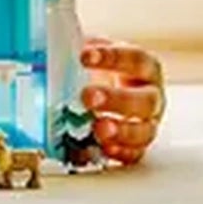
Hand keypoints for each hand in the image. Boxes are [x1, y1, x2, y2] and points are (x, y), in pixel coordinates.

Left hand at [81, 39, 164, 165]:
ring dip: (120, 131)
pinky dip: (118, 153)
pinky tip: (102, 147)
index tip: (84, 56)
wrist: (105, 92)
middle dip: (116, 99)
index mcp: (146, 69)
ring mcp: (147, 124)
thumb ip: (79, 50)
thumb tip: (50, 49)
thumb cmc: (103, 73)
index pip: (136, 59)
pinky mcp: (136, 147)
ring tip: (98, 128)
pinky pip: (133, 155)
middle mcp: (152, 97)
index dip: (112, 58)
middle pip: (145, 100)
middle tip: (88, 97)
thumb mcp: (94, 55)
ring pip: (143, 131)